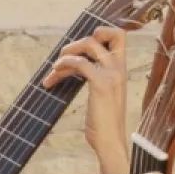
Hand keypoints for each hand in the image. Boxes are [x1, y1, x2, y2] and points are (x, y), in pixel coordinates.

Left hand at [41, 26, 128, 173]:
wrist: (110, 142)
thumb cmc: (103, 124)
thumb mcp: (102, 96)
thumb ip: (96, 79)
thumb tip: (76, 68)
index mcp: (121, 69)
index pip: (118, 35)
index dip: (100, 32)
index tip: (80, 48)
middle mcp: (119, 68)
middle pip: (102, 34)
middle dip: (76, 43)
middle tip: (61, 59)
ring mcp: (111, 74)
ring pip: (89, 45)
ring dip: (66, 53)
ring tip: (54, 69)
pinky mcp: (101, 84)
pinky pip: (79, 63)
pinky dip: (63, 65)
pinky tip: (54, 76)